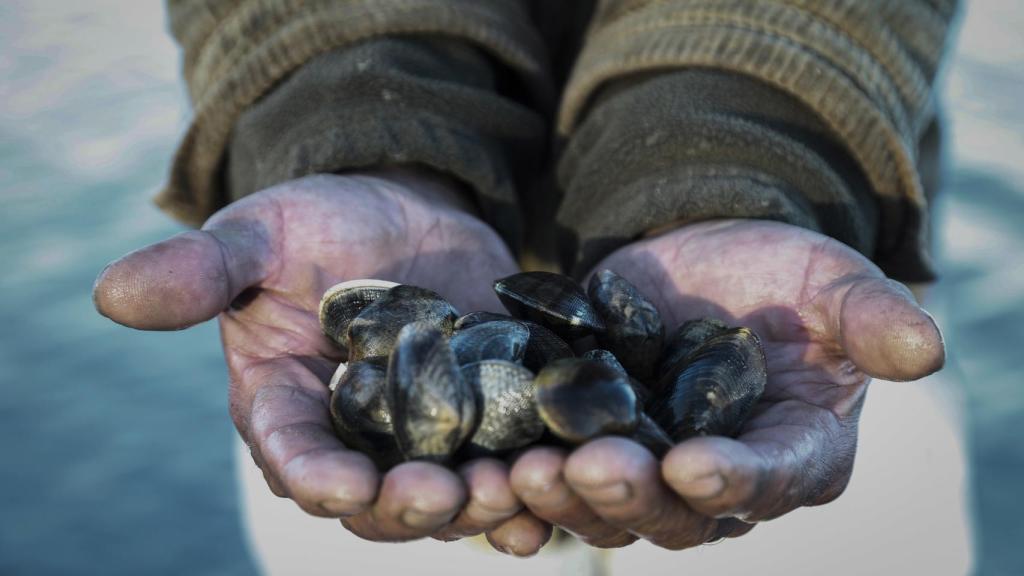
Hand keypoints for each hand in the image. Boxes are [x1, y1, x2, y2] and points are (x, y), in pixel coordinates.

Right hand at [93, 169, 548, 553]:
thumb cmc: (317, 222)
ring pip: (450, 496)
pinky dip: (531, 486)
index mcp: (287, 408)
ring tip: (510, 493)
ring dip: (479, 507)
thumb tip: (110, 293)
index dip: (314, 477)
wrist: (404, 211)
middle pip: (377, 499)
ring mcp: (427, 438)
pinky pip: (508, 466)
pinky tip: (558, 488)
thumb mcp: (259, 235)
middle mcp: (355, 441)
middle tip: (441, 495)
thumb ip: (201, 270)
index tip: (338, 485)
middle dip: (407, 505)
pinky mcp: (487, 420)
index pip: (293, 458)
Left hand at [510, 219, 943, 548]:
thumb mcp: (831, 281)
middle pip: (677, 513)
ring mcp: (649, 467)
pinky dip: (523, 482)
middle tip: (590, 468)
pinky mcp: (590, 441)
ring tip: (526, 472)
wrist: (703, 258)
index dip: (735, 482)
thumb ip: (872, 316)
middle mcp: (719, 480)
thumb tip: (927, 350)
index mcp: (792, 453)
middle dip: (634, 496)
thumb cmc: (782, 274)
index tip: (695, 468)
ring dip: (566, 497)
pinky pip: (557, 474)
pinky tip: (489, 472)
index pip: (769, 481)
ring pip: (608, 505)